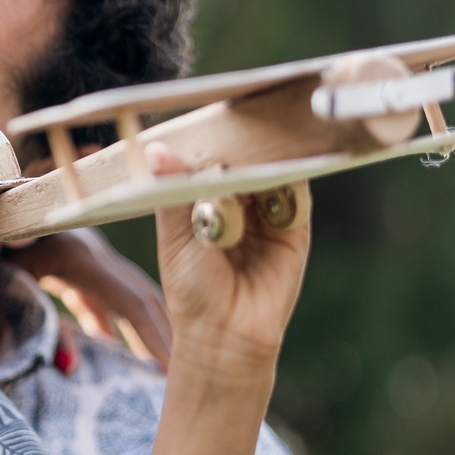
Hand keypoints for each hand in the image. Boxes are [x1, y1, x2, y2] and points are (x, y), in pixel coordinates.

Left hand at [4, 229, 171, 369]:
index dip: (156, 335)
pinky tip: (124, 357)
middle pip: (140, 296)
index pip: (130, 300)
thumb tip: (70, 366)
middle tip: (191, 378)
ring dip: (146, 332)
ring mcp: (83, 255)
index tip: (178, 370)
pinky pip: (104, 300)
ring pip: (126, 298)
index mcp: (75, 253)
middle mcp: (88, 250)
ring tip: (165, 373)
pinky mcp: (71, 265)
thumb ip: (37, 324)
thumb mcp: (3, 286)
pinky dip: (117, 327)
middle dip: (166, 335)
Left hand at [148, 141, 309, 372]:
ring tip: (256, 149)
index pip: (209, 159)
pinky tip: (278, 171)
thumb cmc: (192, 287)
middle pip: (245, 161)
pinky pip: (297, 195)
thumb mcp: (175, 234)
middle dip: (241, 147)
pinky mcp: (295, 228)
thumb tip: (158, 149)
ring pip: (271, 172)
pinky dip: (290, 179)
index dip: (208, 142)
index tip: (206, 121)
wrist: (226, 333)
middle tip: (237, 125)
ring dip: (266, 159)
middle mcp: (237, 202)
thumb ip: (173, 190)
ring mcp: (267, 213)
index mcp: (202, 200)